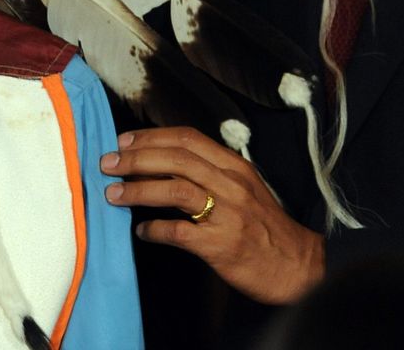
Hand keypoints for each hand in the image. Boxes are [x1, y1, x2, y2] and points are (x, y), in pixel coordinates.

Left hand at [100, 126, 324, 304]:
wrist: (295, 266)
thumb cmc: (264, 228)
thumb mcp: (244, 190)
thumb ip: (211, 174)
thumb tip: (162, 165)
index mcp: (235, 167)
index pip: (188, 138)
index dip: (151, 137)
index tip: (124, 141)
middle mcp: (231, 184)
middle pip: (177, 159)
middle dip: (136, 159)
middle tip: (108, 163)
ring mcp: (227, 214)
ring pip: (175, 189)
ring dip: (139, 189)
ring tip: (113, 193)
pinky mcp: (221, 245)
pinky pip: (179, 232)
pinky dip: (154, 229)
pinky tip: (141, 231)